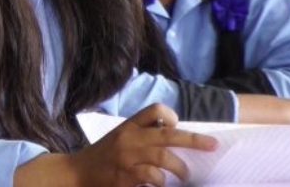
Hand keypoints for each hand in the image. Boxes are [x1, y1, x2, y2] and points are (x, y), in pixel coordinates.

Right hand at [65, 103, 216, 185]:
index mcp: (129, 126)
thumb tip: (175, 137)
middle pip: (168, 134)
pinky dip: (161, 181)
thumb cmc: (103, 156)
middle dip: (194, 140)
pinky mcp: (125, 177)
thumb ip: (143, 135)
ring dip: (180, 168)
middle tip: (212, 145)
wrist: (77, 173)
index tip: (177, 125)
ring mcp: (127, 158)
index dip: (171, 116)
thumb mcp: (120, 137)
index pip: (155, 110)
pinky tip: (162, 184)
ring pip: (163, 158)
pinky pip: (151, 178)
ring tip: (186, 175)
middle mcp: (130, 139)